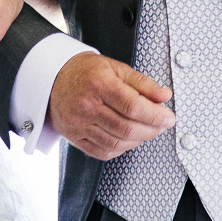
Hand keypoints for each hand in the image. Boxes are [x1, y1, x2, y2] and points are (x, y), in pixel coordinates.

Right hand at [48, 52, 174, 159]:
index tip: (168, 118)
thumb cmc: (86, 72)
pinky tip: (126, 139)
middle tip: (160, 125)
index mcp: (98, 84)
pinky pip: (102, 151)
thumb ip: (142, 83)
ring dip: (138, 140)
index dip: (156, 116)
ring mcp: (77, 123)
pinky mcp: (72, 136)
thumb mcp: (116, 68)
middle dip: (151, 130)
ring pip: (117, 143)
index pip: (133, 106)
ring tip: (145, 130)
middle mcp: (85, 105)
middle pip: (127, 128)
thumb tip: (164, 96)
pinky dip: (120, 149)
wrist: (53, 77)